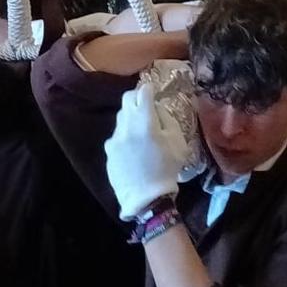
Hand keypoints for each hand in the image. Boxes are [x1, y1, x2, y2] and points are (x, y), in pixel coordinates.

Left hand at [104, 80, 191, 220]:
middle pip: (127, 99)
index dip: (149, 89)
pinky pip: (116, 136)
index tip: (153, 91)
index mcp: (145, 121)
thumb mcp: (177, 142)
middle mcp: (126, 125)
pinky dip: (124, 136)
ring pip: (121, 117)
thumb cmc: (166, 169)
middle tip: (146, 106)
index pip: (143, 92)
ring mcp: (114, 138)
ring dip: (130, 117)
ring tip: (140, 131)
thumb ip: (167, 119)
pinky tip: (132, 149)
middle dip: (137, 98)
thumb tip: (158, 108)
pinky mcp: (108, 150)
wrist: (146, 198)